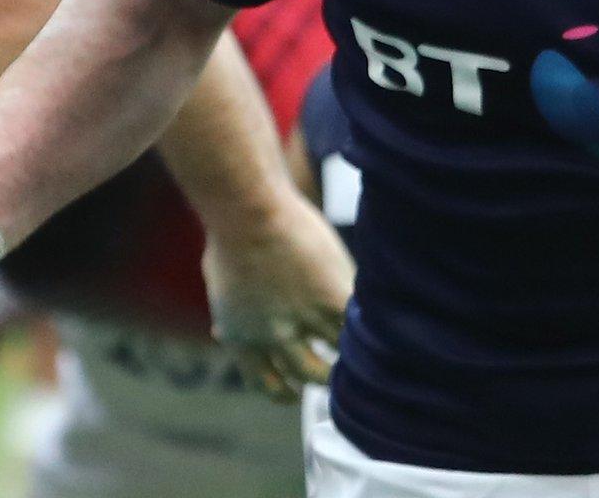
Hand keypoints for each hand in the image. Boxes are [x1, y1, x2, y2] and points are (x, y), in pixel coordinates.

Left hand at [203, 192, 351, 400]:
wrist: (245, 207)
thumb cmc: (229, 237)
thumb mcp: (220, 288)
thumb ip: (229, 318)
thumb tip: (221, 334)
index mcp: (241, 338)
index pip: (268, 385)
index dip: (286, 391)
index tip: (297, 389)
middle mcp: (273, 337)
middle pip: (308, 375)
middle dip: (325, 376)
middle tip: (338, 368)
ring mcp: (305, 318)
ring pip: (340, 355)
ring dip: (352, 352)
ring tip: (364, 343)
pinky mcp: (332, 297)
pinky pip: (359, 326)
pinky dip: (369, 326)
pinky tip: (378, 321)